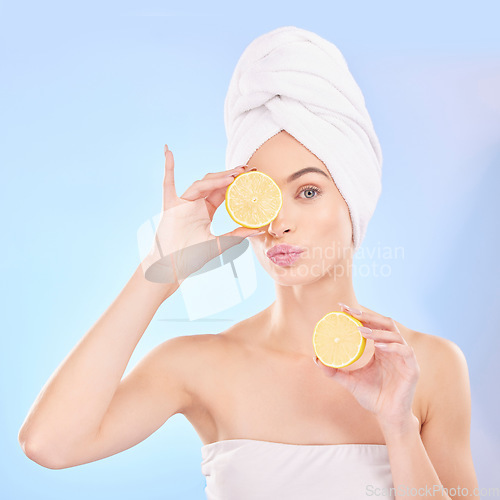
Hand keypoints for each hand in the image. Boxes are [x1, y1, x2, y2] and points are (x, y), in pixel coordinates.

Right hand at [141, 145, 261, 283]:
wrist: (175, 265)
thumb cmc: (195, 255)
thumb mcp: (221, 242)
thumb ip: (237, 234)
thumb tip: (260, 230)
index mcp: (207, 209)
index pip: (224, 190)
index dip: (237, 181)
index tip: (252, 174)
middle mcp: (196, 203)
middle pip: (213, 183)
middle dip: (229, 175)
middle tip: (247, 169)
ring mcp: (183, 202)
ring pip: (200, 184)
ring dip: (215, 178)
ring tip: (233, 176)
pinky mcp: (170, 205)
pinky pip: (168, 184)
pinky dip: (168, 168)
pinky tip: (168, 152)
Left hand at [314, 303, 420, 429]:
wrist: (387, 416)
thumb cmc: (372, 397)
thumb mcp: (350, 381)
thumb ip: (335, 370)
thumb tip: (316, 359)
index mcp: (381, 348)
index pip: (372, 325)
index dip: (359, 315)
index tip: (342, 308)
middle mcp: (393, 348)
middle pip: (385, 323)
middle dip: (368, 316)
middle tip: (351, 312)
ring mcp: (404, 357)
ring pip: (394, 334)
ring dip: (378, 331)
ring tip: (362, 331)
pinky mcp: (412, 368)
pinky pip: (405, 351)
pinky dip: (392, 346)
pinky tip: (379, 346)